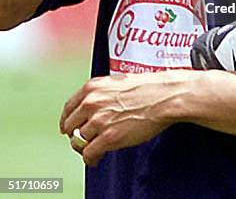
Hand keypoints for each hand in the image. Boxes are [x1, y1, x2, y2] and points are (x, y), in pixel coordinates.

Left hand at [59, 73, 179, 166]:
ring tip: (95, 149)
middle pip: (70, 126)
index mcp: (92, 87)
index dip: (67, 120)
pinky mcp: (108, 137)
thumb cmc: (147, 88)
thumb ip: (101, 94)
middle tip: (84, 140)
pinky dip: (91, 159)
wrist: (163, 96)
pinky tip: (96, 159)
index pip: (69, 107)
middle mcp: (91, 103)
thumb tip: (93, 107)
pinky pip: (89, 153)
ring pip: (80, 140)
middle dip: (75, 134)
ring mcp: (99, 120)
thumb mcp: (117, 82)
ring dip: (87, 146)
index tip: (68, 128)